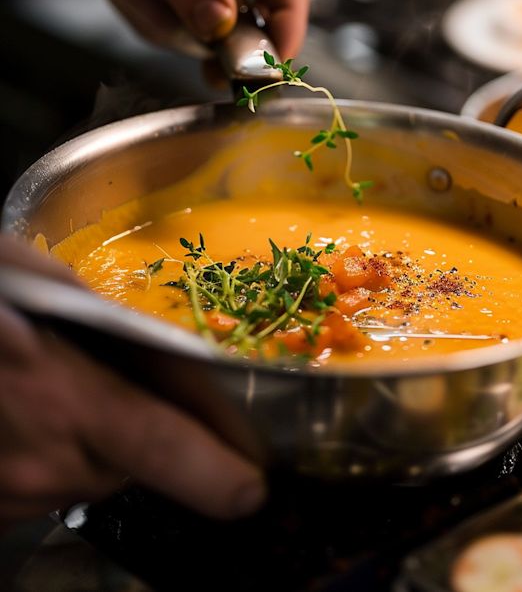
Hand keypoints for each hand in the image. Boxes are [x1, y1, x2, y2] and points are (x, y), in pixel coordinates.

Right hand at [0, 236, 265, 529]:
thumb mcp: (21, 274)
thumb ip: (92, 310)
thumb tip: (141, 335)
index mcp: (63, 398)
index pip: (165, 447)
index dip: (216, 472)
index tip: (249, 490)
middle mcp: (42, 463)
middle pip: (133, 460)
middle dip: (141, 425)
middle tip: (105, 376)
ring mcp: (8, 494)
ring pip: (86, 474)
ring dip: (88, 437)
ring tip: (44, 383)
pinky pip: (42, 482)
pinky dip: (48, 452)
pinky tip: (16, 408)